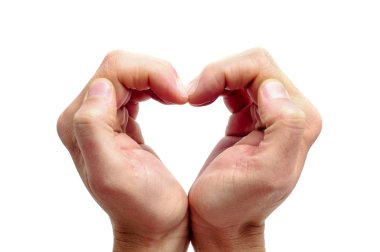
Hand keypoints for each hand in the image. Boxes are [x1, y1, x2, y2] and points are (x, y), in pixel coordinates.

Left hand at [57, 51, 188, 250]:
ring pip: (130, 73)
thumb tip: (100, 86)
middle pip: (121, 67)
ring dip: (159, 79)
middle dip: (157, 73)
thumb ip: (93, 127)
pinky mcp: (118, 119)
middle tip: (182, 97)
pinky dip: (156, 86)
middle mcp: (85, 116)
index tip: (179, 97)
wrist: (153, 225)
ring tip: (178, 98)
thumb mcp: (113, 173)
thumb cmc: (142, 207)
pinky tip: (169, 100)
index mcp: (80, 124)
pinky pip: (135, 86)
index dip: (151, 74)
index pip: (114, 71)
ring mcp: (102, 117)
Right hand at [187, 48, 321, 250]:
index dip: (224, 73)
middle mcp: (290, 112)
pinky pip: (235, 86)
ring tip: (194, 99)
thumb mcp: (265, 172)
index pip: (262, 69)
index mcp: (298, 121)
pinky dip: (215, 86)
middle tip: (191, 96)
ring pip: (243, 72)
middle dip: (218, 74)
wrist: (223, 222)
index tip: (195, 97)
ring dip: (215, 79)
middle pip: (253, 65)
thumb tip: (272, 87)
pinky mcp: (251, 117)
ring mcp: (270, 114)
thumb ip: (284, 126)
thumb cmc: (234, 204)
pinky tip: (201, 101)